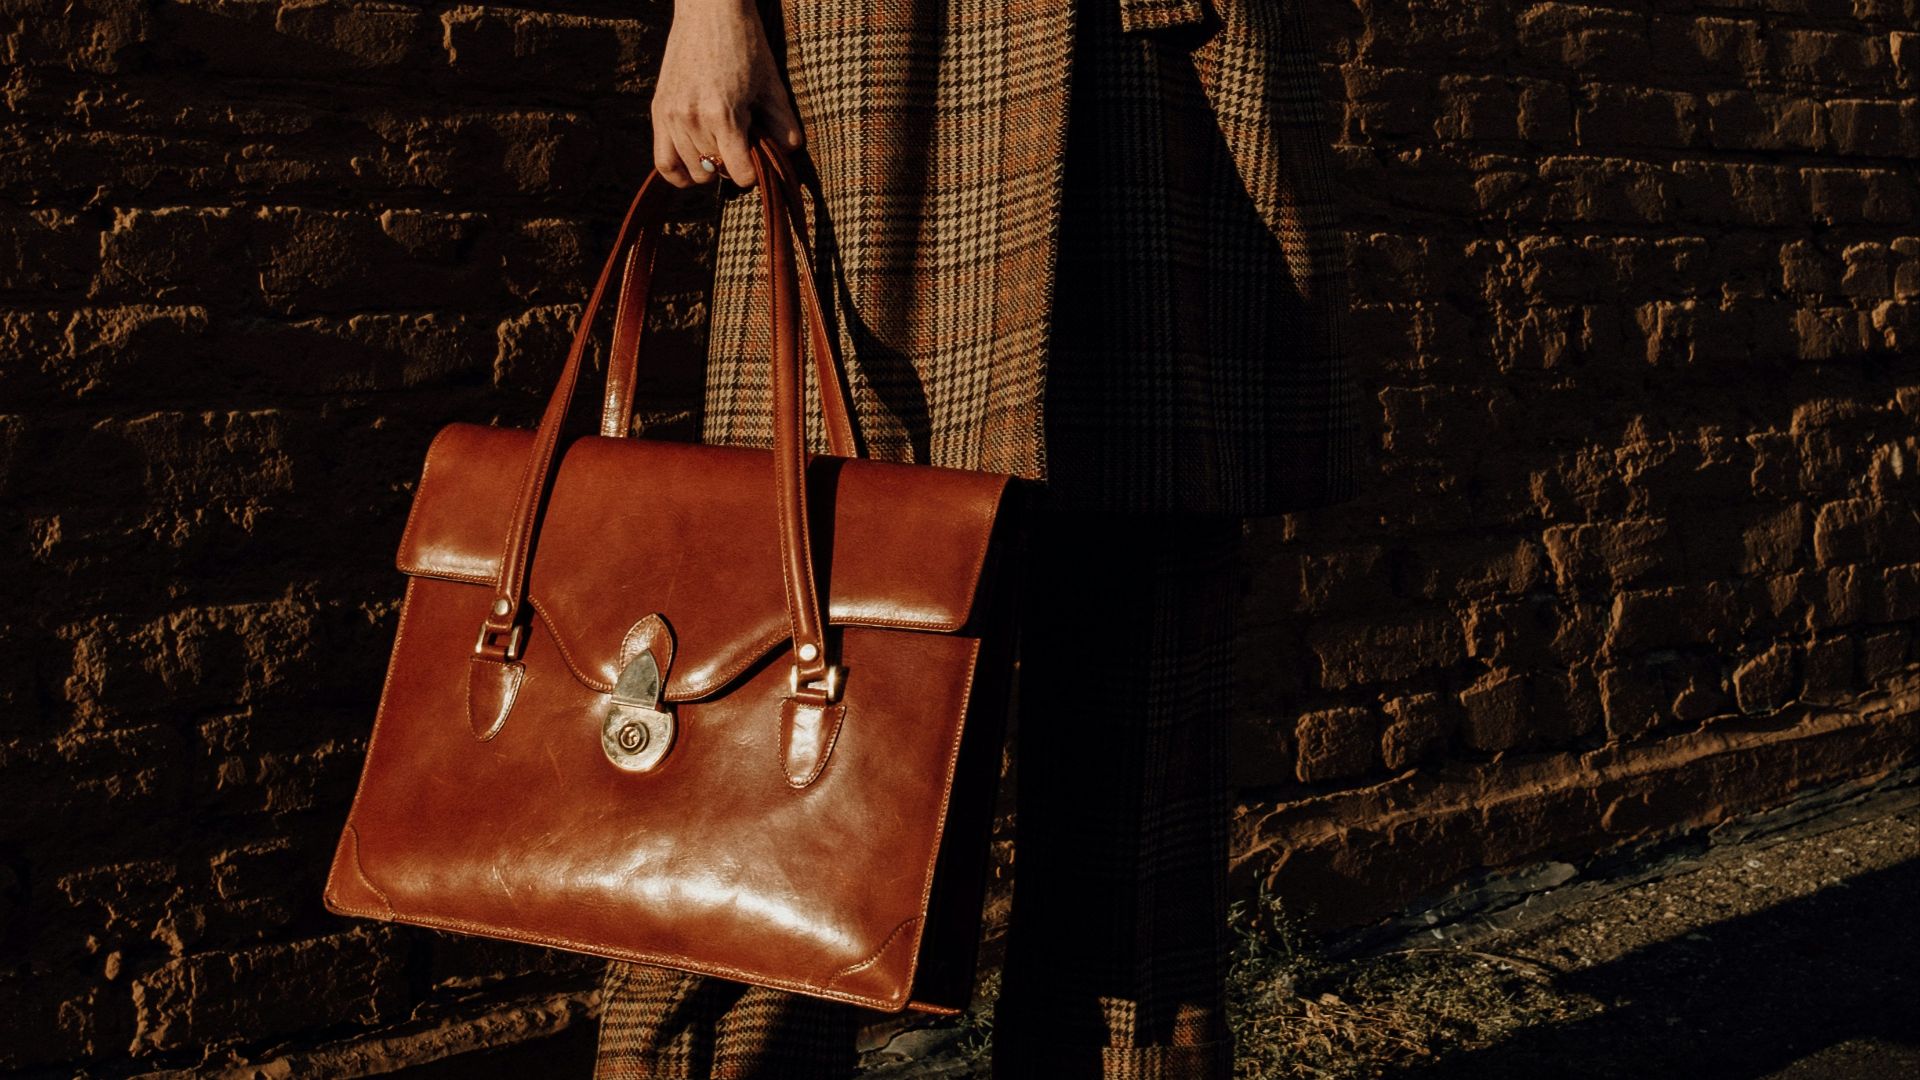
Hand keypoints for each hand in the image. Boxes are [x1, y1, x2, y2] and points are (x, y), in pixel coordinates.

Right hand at [652, 0, 804, 188]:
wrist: (708, 10)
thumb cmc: (745, 44)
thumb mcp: (772, 85)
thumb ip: (783, 124)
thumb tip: (788, 152)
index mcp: (722, 115)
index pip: (739, 174)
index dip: (753, 173)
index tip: (758, 158)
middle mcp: (692, 120)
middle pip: (715, 172)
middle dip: (732, 166)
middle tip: (741, 145)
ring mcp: (672, 117)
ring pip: (691, 171)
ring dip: (709, 167)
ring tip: (721, 147)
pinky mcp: (659, 111)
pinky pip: (663, 162)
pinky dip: (679, 172)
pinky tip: (695, 165)